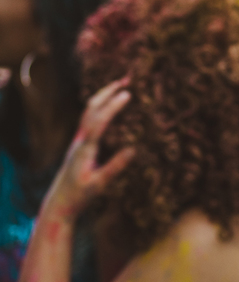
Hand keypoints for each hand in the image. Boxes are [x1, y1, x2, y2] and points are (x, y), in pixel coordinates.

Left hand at [44, 79, 135, 218]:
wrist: (61, 201)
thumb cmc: (81, 195)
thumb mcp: (100, 184)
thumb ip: (115, 167)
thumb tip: (133, 149)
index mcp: (85, 147)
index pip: (99, 121)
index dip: (113, 106)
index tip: (127, 94)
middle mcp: (80, 140)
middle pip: (91, 108)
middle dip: (107, 92)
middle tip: (126, 80)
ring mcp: (79, 140)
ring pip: (89, 112)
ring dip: (104, 97)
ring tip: (121, 87)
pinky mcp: (81, 144)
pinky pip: (91, 120)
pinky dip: (102, 108)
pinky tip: (110, 105)